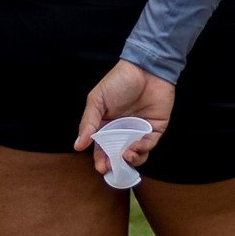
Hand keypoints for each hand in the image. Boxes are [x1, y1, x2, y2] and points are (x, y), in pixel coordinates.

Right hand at [75, 61, 177, 176]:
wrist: (146, 68)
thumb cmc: (119, 81)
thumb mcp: (97, 100)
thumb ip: (88, 123)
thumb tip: (78, 145)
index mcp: (107, 125)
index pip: (102, 148)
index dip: (101, 159)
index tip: (101, 167)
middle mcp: (124, 131)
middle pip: (119, 154)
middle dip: (115, 164)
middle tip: (111, 167)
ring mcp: (140, 130)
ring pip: (136, 154)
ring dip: (131, 159)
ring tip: (126, 155)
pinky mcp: (156, 129)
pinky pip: (149, 145)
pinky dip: (143, 149)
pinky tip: (136, 146)